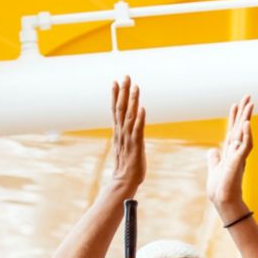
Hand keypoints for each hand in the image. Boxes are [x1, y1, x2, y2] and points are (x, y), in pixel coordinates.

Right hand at [102, 78, 145, 198]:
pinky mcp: (136, 145)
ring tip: (135, 87)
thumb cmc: (127, 164)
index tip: (115, 81)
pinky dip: (140, 119)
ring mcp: (128, 138)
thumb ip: (125, 135)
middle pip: (121, 108)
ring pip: (129, 116)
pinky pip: (138, 130)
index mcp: (118, 131)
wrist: (125, 180)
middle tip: (126, 76)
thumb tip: (128, 128)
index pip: (116, 110)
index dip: (116, 95)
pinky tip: (142, 109)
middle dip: (124, 92)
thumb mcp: (125, 146)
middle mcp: (121, 132)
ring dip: (132, 101)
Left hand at [206, 95, 254, 222]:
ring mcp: (239, 156)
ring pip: (245, 133)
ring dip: (247, 118)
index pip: (233, 130)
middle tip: (248, 96)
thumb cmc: (220, 189)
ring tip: (250, 104)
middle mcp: (236, 151)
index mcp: (231, 152)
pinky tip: (247, 123)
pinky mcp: (239, 162)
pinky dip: (247, 134)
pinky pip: (246, 146)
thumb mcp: (214, 169)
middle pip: (241, 127)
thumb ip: (214, 159)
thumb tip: (212, 151)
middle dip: (244, 112)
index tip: (235, 104)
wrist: (223, 201)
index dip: (234, 117)